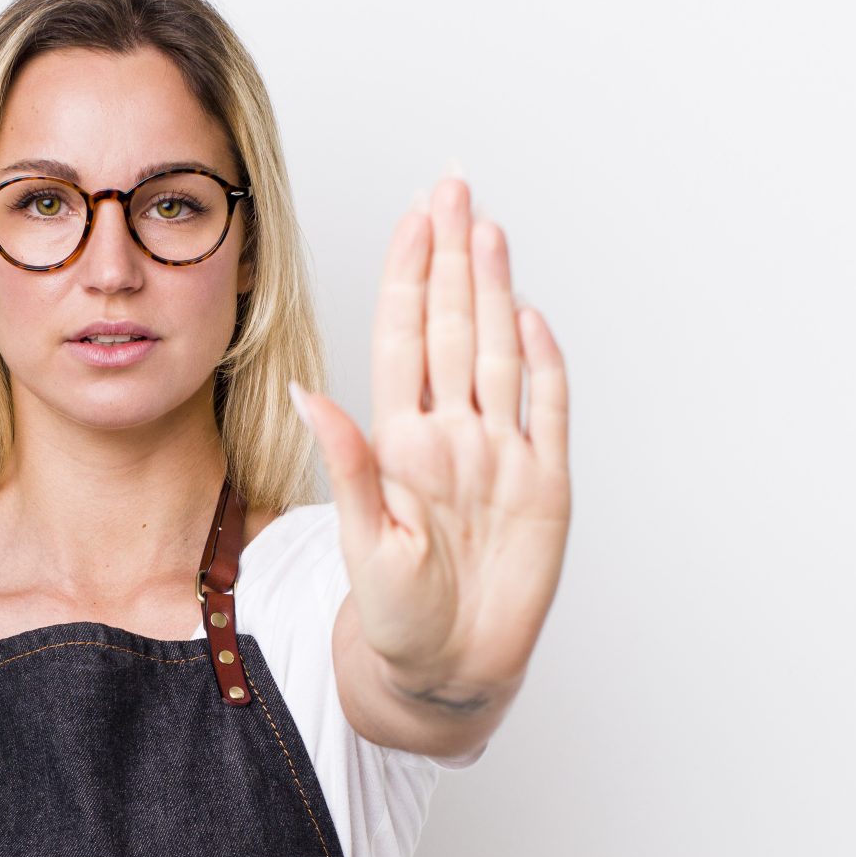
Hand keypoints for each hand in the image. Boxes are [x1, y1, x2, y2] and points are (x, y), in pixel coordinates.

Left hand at [291, 171, 571, 696]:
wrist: (447, 670)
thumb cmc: (396, 616)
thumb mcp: (366, 544)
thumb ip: (350, 464)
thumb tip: (308, 393)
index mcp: (402, 442)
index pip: (405, 339)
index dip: (410, 276)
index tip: (414, 217)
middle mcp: (452, 434)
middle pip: (454, 328)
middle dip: (452, 257)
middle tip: (454, 186)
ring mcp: (500, 454)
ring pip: (498, 353)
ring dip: (493, 291)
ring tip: (486, 228)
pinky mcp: (544, 485)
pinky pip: (547, 410)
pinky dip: (544, 363)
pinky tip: (531, 313)